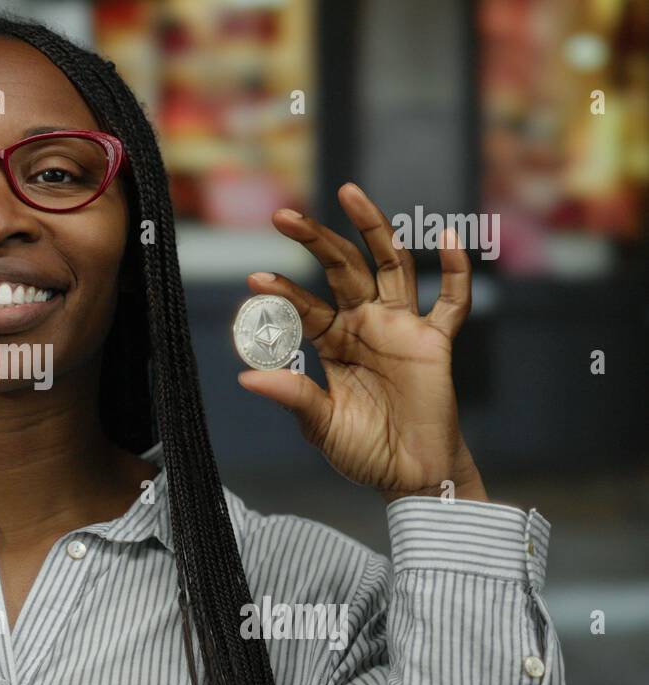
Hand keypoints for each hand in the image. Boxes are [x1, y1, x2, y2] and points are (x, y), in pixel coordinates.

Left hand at [238, 183, 487, 503]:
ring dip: (373, 229)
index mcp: (333, 342)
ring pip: (390, 266)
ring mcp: (402, 328)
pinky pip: (451, 301)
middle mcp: (365, 325)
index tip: (255, 280)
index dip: (283, 294)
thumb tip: (245, 376)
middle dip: (316, 240)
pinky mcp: (435, 342)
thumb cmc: (363, 450)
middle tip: (283, 215)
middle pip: (342, 269)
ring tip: (350, 193)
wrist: (410, 475)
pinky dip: (454, 269)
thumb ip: (292, 395)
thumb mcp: (320, 425)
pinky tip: (447, 236)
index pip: (305, 307)